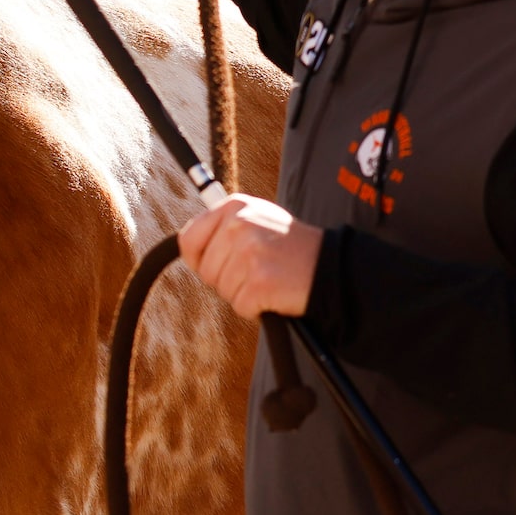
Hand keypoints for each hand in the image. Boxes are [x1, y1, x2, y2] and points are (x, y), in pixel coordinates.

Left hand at [178, 194, 322, 320]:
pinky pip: (240, 306)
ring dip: (243, 293)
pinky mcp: (258, 282)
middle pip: (206, 271)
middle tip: (258, 271)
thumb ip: (223, 228)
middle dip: (226, 279)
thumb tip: (184, 242)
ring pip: (222, 290)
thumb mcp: (258, 220)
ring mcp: (248, 253)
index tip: (217, 264)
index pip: (188, 239)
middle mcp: (239, 226)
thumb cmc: (292, 248)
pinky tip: (275, 292)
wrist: (331, 267)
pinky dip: (255, 307)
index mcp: (234, 207)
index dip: (199, 259)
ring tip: (269, 278)